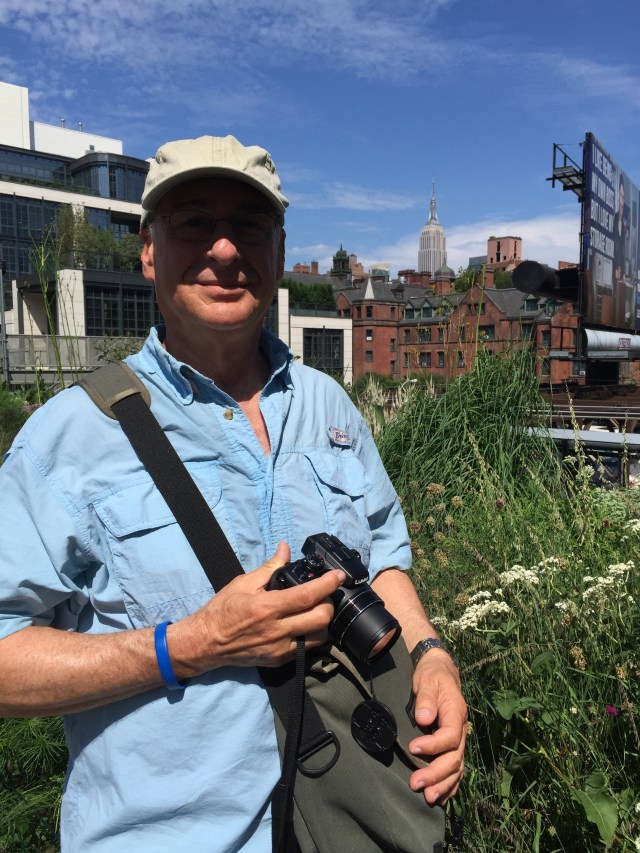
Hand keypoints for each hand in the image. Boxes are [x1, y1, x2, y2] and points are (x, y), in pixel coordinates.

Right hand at [169, 542, 345, 675]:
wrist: (205, 644)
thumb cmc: (222, 611)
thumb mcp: (243, 583)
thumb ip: (269, 567)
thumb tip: (285, 548)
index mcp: (267, 608)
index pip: (307, 596)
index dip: (327, 584)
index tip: (338, 576)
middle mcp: (276, 631)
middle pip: (321, 619)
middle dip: (329, 603)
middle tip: (323, 594)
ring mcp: (280, 649)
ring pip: (320, 637)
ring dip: (322, 622)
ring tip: (313, 610)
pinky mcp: (279, 661)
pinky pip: (306, 648)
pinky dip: (310, 634)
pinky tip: (302, 624)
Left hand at [407, 650, 466, 805]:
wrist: (440, 673)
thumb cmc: (432, 676)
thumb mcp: (427, 680)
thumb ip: (426, 698)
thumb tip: (424, 719)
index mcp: (456, 713)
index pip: (450, 736)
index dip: (433, 746)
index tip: (413, 748)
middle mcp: (462, 730)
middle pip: (454, 758)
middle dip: (436, 773)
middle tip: (416, 783)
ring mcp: (459, 740)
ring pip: (457, 768)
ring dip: (443, 784)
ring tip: (428, 797)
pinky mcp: (453, 746)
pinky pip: (456, 770)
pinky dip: (450, 785)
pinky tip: (440, 797)